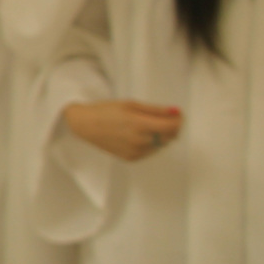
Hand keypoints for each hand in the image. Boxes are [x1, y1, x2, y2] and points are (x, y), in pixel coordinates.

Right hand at [62, 100, 181, 161]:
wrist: (85, 125)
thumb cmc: (106, 111)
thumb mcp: (131, 104)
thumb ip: (155, 110)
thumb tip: (175, 112)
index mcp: (139, 124)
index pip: (172, 126)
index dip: (178, 120)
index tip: (176, 114)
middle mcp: (139, 141)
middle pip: (170, 137)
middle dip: (171, 127)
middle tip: (163, 118)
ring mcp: (136, 152)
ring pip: (161, 145)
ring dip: (161, 136)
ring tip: (146, 126)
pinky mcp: (132, 158)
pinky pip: (151, 151)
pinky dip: (150, 143)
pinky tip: (138, 135)